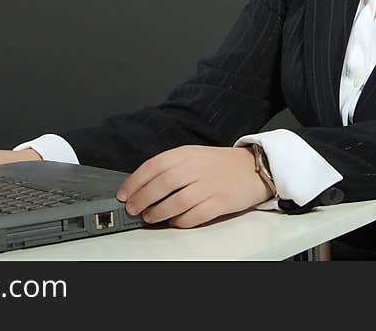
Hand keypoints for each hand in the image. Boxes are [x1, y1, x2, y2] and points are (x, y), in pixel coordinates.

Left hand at [115, 145, 273, 227]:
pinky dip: (180, 221)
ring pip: (175, 202)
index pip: (153, 166)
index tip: (123, 194)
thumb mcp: (192, 155)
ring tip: (149, 217)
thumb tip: (141, 185)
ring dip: (158, 213)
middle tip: (133, 209)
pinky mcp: (219, 202)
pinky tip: (173, 222)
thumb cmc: (218, 163)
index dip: (134, 182)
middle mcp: (196, 168)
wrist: (251, 168)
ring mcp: (208, 185)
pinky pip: (194, 215)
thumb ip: (169, 166)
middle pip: (162, 185)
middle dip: (142, 199)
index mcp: (185, 153)